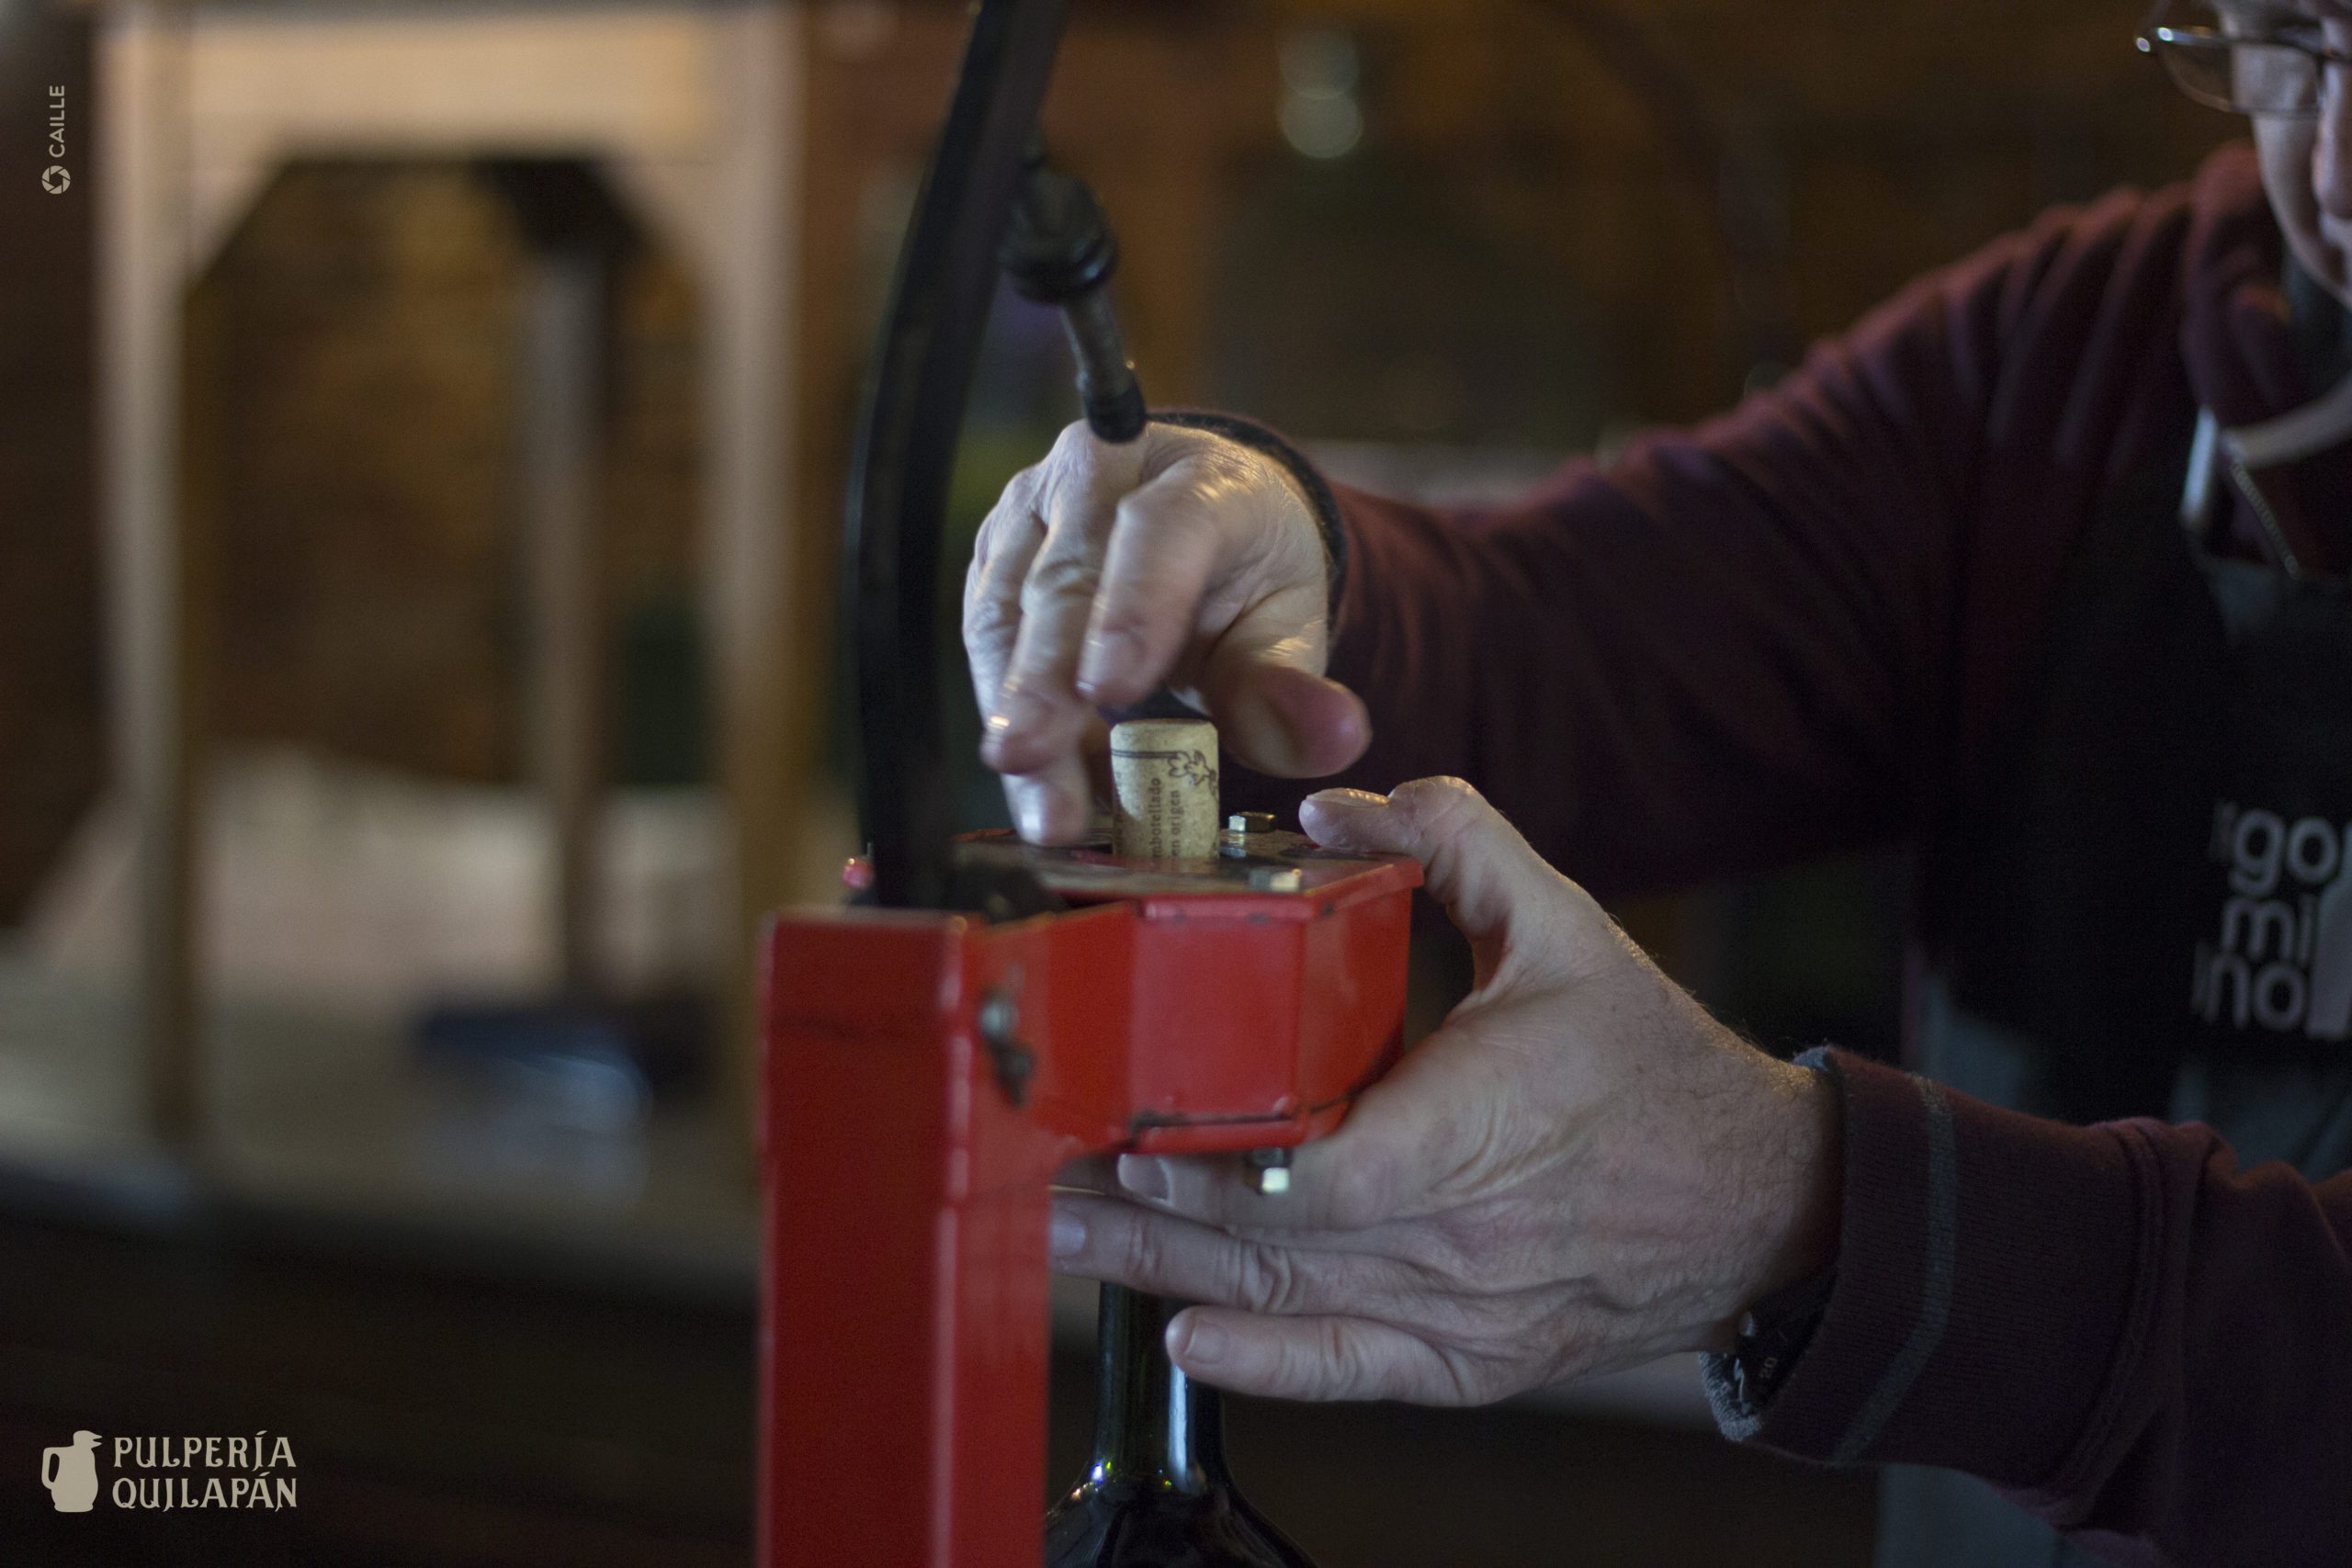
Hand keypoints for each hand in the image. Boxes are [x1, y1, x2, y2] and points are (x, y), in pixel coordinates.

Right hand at [963, 420, 1368, 842]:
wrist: (1198, 528)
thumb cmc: (1243, 577)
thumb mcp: (1286, 628)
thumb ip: (1293, 686)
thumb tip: (1334, 737)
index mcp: (1199, 480)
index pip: (1159, 531)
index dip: (1132, 607)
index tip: (1108, 689)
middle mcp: (1102, 474)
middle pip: (1063, 576)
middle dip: (1042, 681)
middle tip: (1030, 760)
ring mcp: (1035, 508)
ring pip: (1006, 610)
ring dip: (1013, 713)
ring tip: (1036, 801)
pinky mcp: (995, 554)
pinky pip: (987, 636)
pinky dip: (1005, 714)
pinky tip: (1030, 779)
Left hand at [1049, 778, 1841, 1403]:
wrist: (1760, 1207)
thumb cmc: (1653, 1069)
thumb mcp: (1568, 927)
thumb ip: (1459, 843)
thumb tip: (1342, 806)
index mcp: (1483, 1125)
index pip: (1328, 1170)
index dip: (1223, 1164)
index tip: (1135, 1133)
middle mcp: (1464, 1235)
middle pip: (1275, 1242)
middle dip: (1145, 1211)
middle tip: (1041, 1171)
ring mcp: (1464, 1311)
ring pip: (1287, 1306)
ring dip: (1162, 1277)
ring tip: (1060, 1242)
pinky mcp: (1468, 1357)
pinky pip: (1348, 1371)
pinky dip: (1262, 1365)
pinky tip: (1183, 1339)